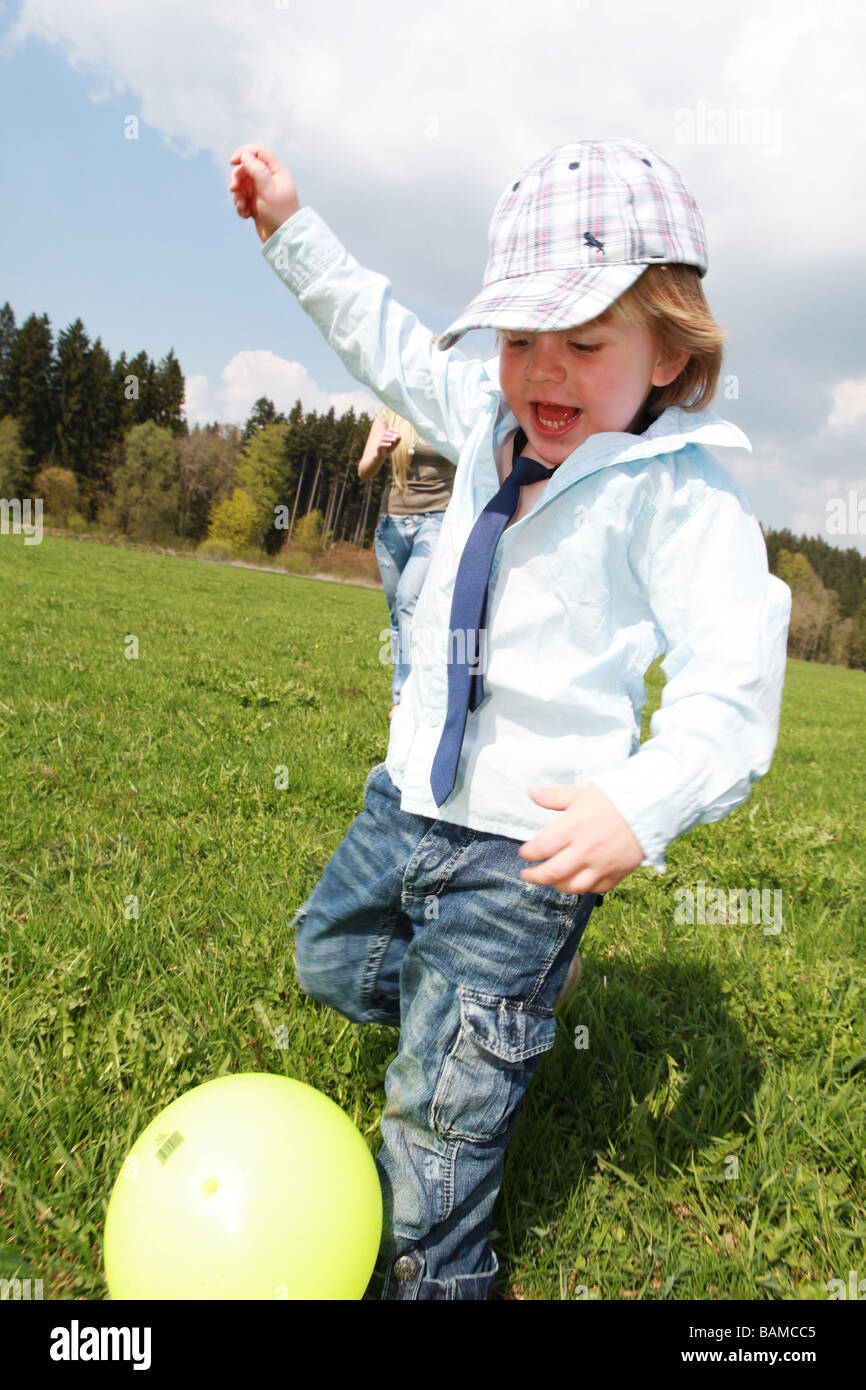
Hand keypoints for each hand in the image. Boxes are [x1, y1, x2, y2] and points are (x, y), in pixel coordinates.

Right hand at [228, 144, 300, 243]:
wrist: (284, 240)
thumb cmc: (280, 214)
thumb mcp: (268, 190)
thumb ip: (257, 171)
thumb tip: (245, 155)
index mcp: (276, 172)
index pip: (257, 152)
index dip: (243, 153)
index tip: (233, 162)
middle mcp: (268, 180)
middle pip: (245, 168)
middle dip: (237, 178)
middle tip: (233, 189)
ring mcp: (261, 192)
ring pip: (241, 185)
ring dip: (237, 195)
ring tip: (242, 206)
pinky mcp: (255, 205)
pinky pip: (242, 199)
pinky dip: (240, 206)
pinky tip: (246, 215)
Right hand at [376, 429, 400, 461]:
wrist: (382, 455)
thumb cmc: (389, 448)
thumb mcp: (394, 445)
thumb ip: (397, 441)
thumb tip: (399, 436)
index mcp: (386, 435)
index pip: (388, 430)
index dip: (392, 430)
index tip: (397, 431)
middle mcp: (382, 437)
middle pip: (386, 433)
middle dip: (391, 434)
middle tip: (396, 436)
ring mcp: (380, 442)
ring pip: (383, 438)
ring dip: (389, 438)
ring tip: (394, 440)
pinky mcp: (378, 447)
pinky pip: (381, 444)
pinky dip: (386, 444)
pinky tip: (390, 444)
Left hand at [518, 780, 644, 894]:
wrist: (651, 808)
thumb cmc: (614, 798)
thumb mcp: (581, 792)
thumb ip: (554, 795)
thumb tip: (530, 791)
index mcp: (573, 828)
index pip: (541, 847)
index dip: (528, 853)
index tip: (525, 853)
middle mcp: (585, 850)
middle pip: (552, 873)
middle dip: (535, 876)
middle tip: (527, 875)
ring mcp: (601, 865)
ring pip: (572, 887)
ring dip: (557, 885)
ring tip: (552, 879)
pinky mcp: (616, 874)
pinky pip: (595, 889)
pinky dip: (584, 888)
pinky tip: (577, 881)